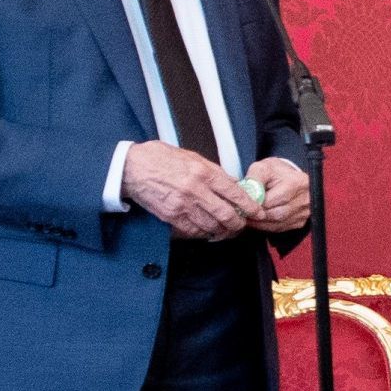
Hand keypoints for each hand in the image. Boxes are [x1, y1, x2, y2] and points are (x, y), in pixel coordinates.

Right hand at [123, 141, 254, 239]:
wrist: (132, 167)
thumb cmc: (162, 158)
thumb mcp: (193, 158)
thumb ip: (215, 172)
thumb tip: (234, 185)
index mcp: (204, 172)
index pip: (235, 193)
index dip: (250, 206)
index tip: (258, 212)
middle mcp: (196, 190)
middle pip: (227, 215)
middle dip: (239, 223)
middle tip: (243, 224)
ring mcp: (183, 205)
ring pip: (212, 226)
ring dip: (222, 231)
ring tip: (227, 229)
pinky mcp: (171, 216)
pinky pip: (194, 231)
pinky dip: (204, 233)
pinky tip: (208, 230)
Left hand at [242, 158, 307, 231]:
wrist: (288, 177)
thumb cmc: (275, 172)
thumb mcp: (262, 168)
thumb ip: (253, 179)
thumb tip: (247, 195)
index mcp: (296, 182)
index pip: (272, 200)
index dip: (255, 204)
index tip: (243, 204)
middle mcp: (305, 198)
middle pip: (276, 214)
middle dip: (257, 215)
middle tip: (243, 213)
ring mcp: (305, 211)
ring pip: (278, 224)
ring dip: (260, 223)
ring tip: (248, 216)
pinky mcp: (301, 220)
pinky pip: (281, 228)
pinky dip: (267, 226)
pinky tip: (259, 220)